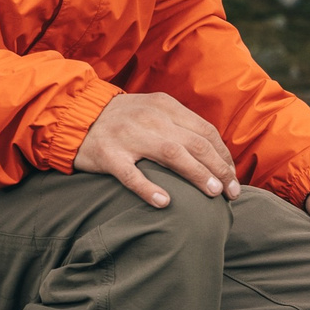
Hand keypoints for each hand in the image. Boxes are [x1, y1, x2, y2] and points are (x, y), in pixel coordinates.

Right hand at [74, 93, 241, 207]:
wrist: (77, 115)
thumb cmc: (124, 120)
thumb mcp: (154, 111)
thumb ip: (180, 126)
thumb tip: (216, 154)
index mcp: (166, 106)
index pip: (206, 132)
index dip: (223, 156)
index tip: (233, 177)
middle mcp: (150, 118)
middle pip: (195, 144)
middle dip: (218, 169)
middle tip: (231, 193)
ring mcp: (128, 135)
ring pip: (171, 154)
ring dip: (196, 175)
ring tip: (213, 193)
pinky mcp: (107, 155)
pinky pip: (130, 174)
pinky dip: (148, 188)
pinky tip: (164, 202)